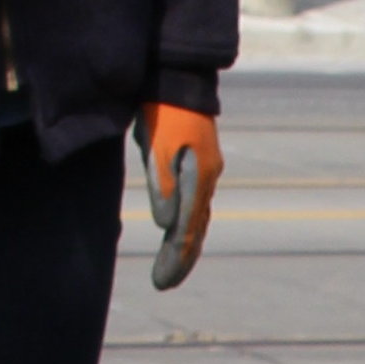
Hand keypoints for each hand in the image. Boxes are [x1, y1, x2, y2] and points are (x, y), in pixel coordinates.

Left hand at [136, 103, 222, 288]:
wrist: (177, 79)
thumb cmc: (164, 111)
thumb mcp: (158, 146)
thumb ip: (163, 185)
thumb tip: (166, 224)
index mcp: (199, 179)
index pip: (187, 230)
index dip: (176, 259)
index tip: (162, 283)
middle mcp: (205, 180)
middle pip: (195, 228)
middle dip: (180, 258)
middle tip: (163, 284)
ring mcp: (203, 171)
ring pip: (197, 217)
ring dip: (184, 244)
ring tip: (172, 266)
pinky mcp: (195, 162)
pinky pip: (194, 202)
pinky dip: (187, 223)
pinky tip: (180, 229)